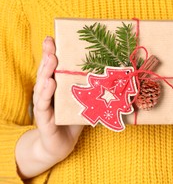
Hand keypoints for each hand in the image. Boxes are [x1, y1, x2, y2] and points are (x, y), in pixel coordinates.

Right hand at [16, 37, 83, 178]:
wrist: (62, 146)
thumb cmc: (74, 120)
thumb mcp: (86, 102)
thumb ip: (96, 90)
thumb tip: (120, 77)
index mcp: (57, 86)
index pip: (53, 66)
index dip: (51, 52)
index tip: (52, 37)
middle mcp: (47, 92)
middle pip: (45, 71)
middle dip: (47, 55)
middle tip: (50, 42)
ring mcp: (43, 104)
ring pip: (42, 85)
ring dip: (46, 71)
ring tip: (51, 58)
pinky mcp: (44, 119)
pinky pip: (43, 105)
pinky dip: (46, 93)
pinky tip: (50, 83)